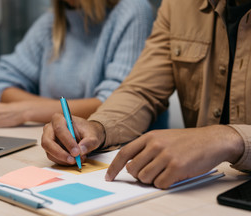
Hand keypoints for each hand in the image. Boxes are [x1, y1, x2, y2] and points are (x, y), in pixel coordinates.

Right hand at [41, 113, 105, 165]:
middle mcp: (50, 128)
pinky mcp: (49, 149)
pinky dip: (63, 162)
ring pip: (50, 152)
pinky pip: (53, 158)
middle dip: (60, 153)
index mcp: (59, 119)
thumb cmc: (87, 131)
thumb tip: (81, 150)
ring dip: (64, 159)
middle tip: (73, 160)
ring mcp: (48, 139)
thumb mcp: (93, 136)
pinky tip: (74, 160)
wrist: (86, 134)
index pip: (59, 129)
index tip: (77, 152)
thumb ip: (89, 142)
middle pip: (48, 142)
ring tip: (78, 160)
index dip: (67, 141)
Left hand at [105, 125, 243, 188]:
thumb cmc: (186, 141)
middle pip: (133, 169)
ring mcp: (166, 156)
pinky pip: (160, 184)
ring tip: (165, 172)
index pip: (124, 153)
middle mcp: (155, 145)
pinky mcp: (177, 167)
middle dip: (138, 175)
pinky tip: (173, 175)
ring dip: (153, 180)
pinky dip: (165, 183)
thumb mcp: (163, 137)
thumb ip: (146, 148)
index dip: (114, 167)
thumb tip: (129, 166)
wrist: (211, 140)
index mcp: (149, 137)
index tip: (109, 177)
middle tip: (151, 172)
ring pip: (145, 178)